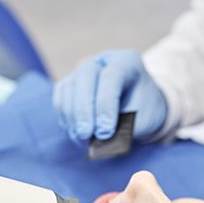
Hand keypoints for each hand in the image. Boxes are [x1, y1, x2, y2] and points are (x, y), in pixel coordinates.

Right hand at [53, 49, 167, 143]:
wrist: (139, 108)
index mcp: (127, 62)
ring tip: (83, 141)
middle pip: (85, 77)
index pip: (112, 76)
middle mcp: (102, 61)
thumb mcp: (144, 118)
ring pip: (68, 89)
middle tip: (86, 135)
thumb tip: (100, 140)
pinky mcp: (69, 85)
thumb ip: (125, 126)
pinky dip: (66, 119)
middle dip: (84, 110)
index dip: (106, 104)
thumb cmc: (143, 112)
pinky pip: (60, 101)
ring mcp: (82, 71)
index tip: (105, 131)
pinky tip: (77, 135)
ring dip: (73, 118)